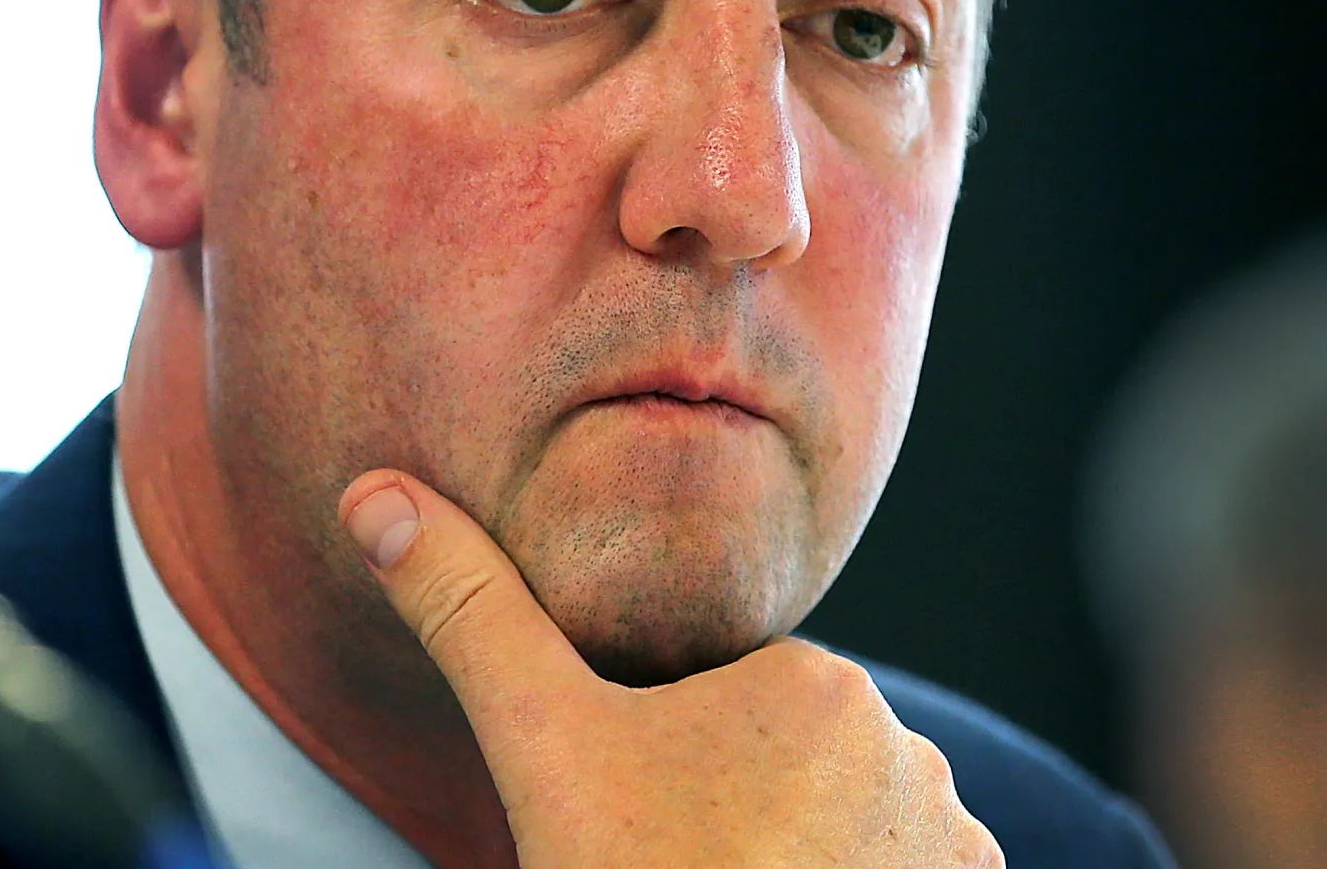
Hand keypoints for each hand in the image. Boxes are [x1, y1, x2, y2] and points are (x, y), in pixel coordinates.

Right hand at [340, 472, 1004, 867]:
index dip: (664, 773)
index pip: (725, 710)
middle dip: (730, 821)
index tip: (641, 830)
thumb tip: (373, 495)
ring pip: (839, 836)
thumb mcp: (541, 746)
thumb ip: (469, 613)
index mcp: (818, 681)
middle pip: (784, 776)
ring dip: (794, 863)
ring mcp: (953, 847)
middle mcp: (912, 749)